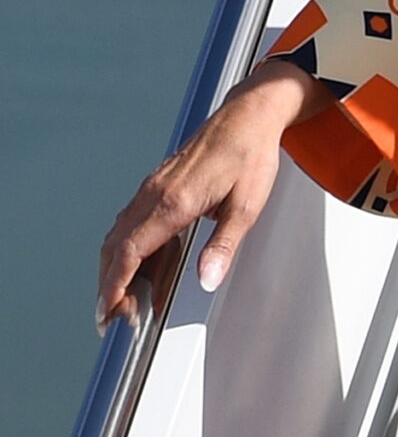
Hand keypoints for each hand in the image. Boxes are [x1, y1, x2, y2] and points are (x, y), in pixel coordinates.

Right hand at [95, 60, 317, 332]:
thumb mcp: (248, 205)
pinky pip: (132, 223)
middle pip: (116, 248)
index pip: (131, 251)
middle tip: (113, 319)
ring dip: (117, 270)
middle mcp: (154, 195)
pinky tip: (142, 268)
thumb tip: (207, 280)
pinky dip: (129, 250)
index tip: (107, 312)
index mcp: (173, 202)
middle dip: (109, 286)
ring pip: (120, 236)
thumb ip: (224, 245)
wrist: (248, 116)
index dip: (115, 285)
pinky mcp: (157, 186)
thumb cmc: (251, 156)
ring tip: (125, 301)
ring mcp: (152, 189)